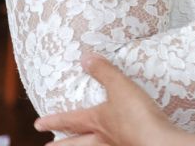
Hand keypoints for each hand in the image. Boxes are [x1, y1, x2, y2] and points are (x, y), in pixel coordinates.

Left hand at [34, 53, 175, 145]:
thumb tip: (85, 58)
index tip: (37, 124)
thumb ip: (104, 71)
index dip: (53, 121)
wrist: (157, 142)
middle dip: (60, 145)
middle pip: (75, 143)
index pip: (69, 120)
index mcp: (97, 121)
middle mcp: (102, 138)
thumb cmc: (137, 116)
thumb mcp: (120, 86)